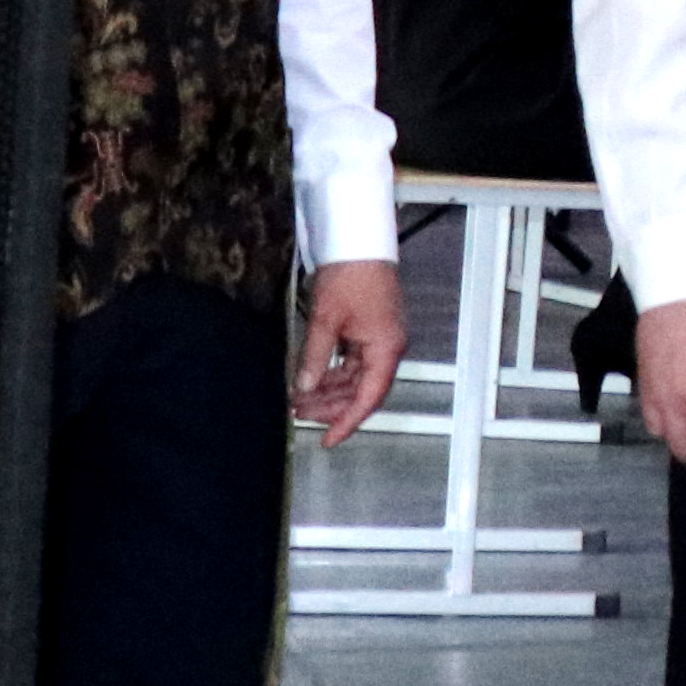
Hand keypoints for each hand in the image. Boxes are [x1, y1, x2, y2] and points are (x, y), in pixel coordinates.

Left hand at [293, 259, 405, 447]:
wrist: (358, 245)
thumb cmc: (350, 277)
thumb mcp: (326, 319)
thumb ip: (316, 357)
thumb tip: (305, 388)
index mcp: (385, 348)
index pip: (368, 397)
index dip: (348, 421)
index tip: (328, 440)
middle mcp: (386, 349)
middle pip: (362, 391)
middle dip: (331, 406)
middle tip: (299, 413)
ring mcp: (378, 341)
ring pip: (355, 379)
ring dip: (329, 391)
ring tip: (299, 399)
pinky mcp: (368, 333)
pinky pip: (352, 364)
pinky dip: (332, 374)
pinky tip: (312, 380)